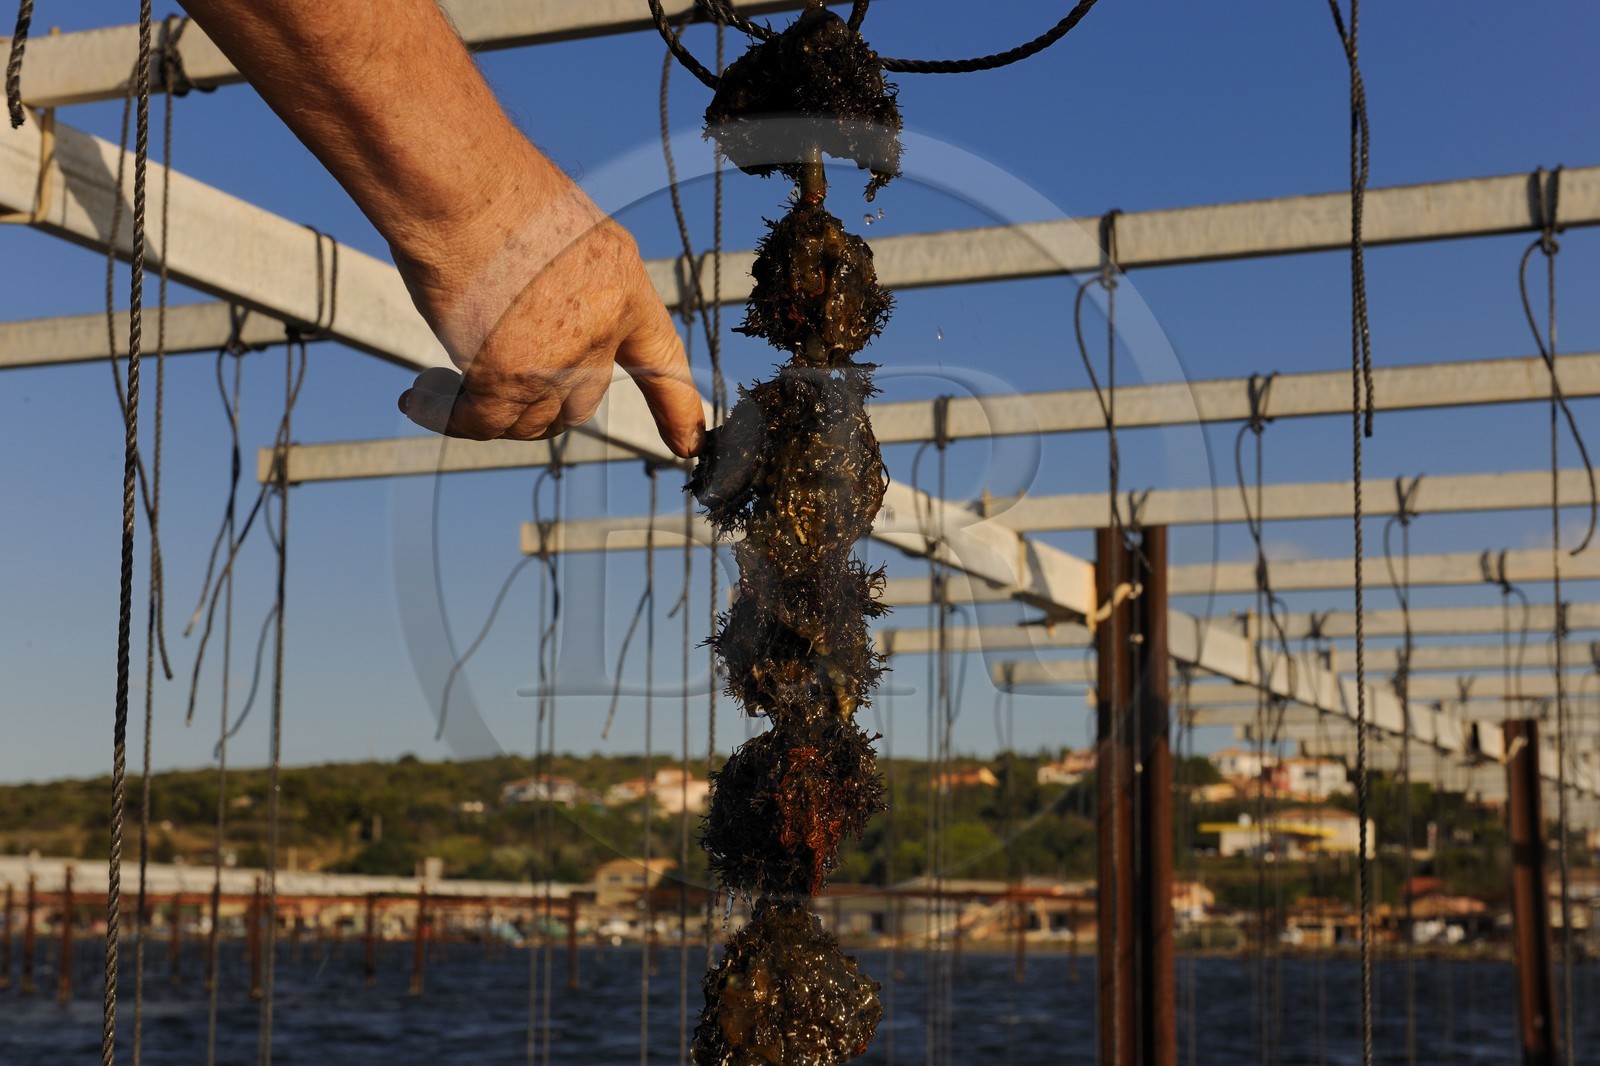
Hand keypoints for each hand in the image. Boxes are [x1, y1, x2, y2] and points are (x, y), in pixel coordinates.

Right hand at [394, 177, 704, 457]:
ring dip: (488, 412)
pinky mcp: (507, 376)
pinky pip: (480, 423)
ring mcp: (559, 357)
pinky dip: (445, 415)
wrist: (458, 180)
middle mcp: (601, 327)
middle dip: (535, 399)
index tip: (688, 446)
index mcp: (622, 284)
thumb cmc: (491, 186)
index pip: (661, 359)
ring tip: (440, 384)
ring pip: (531, 420)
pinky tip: (416, 397)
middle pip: (579, 400)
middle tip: (485, 379)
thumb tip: (535, 332)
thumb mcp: (559, 231)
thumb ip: (565, 286)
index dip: (676, 409)